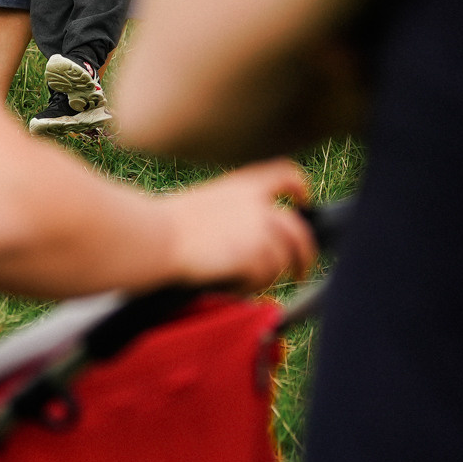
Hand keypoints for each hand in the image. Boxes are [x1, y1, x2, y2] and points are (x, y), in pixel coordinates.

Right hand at [160, 160, 318, 291]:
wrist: (156, 237)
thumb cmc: (167, 223)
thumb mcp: (207, 201)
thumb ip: (236, 211)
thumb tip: (251, 233)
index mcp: (244, 185)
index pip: (286, 175)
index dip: (300, 188)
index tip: (304, 201)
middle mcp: (257, 205)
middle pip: (299, 230)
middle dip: (306, 255)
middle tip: (301, 272)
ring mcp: (258, 231)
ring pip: (282, 260)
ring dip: (267, 275)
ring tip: (244, 281)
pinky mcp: (254, 257)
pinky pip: (264, 279)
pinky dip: (251, 286)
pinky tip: (232, 284)